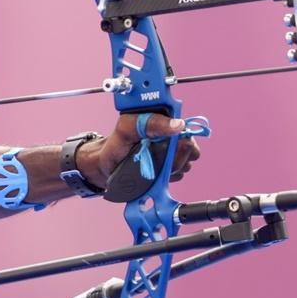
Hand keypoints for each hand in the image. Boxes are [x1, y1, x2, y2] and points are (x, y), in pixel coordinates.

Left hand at [79, 113, 200, 187]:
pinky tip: (155, 172)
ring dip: (170, 168)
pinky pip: (179, 175)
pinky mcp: (171, 169)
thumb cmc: (115, 145)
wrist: (106, 167)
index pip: (188, 132)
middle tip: (154, 157)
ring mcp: (173, 153)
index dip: (179, 142)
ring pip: (186, 164)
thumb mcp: (126, 128)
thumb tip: (178, 125)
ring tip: (152, 164)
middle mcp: (173, 136)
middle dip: (174, 157)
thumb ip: (149, 122)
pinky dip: (169, 176)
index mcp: (165, 121)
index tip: (162, 146)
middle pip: (190, 150)